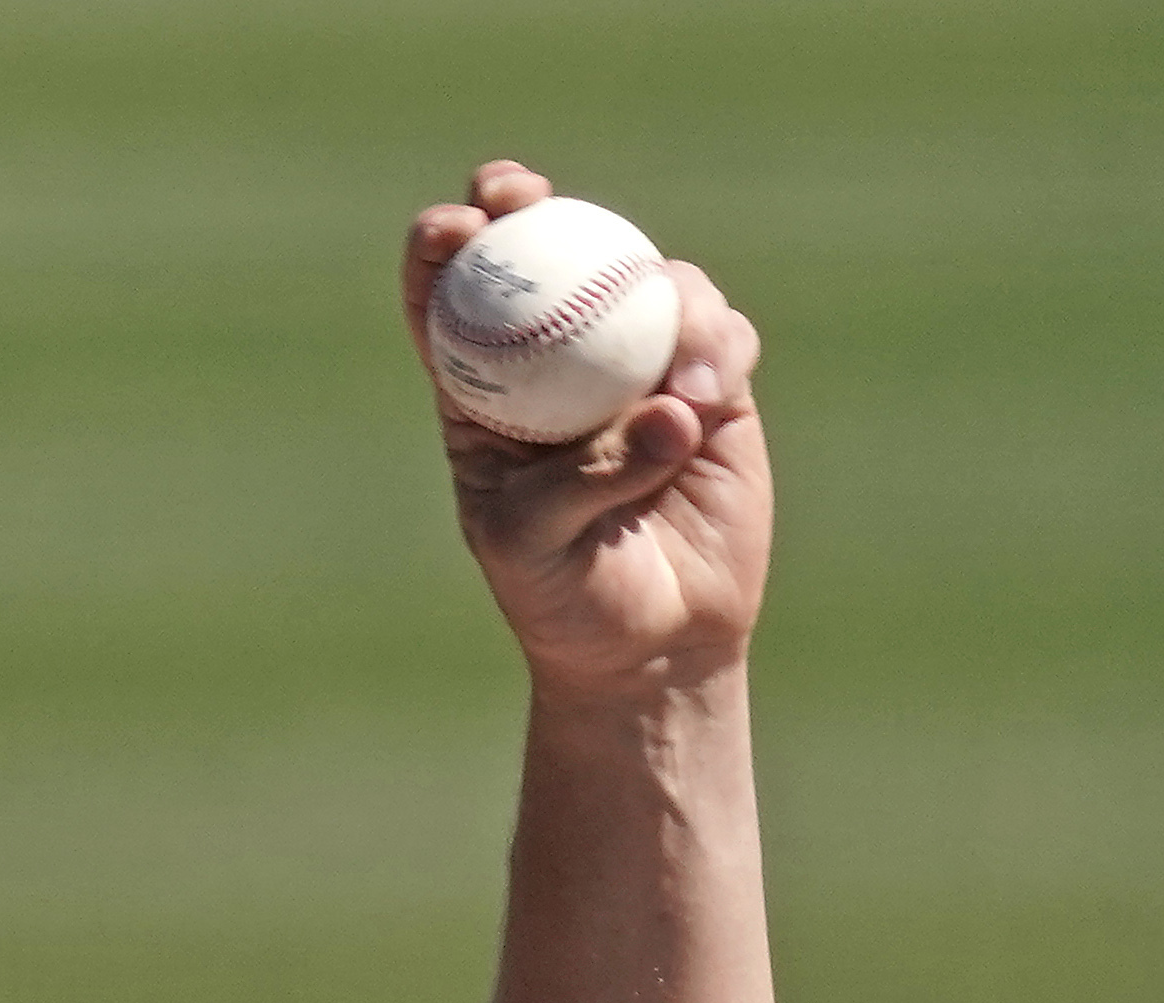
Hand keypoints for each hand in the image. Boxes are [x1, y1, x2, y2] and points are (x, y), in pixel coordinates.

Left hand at [401, 164, 772, 707]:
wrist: (654, 645)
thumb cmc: (564, 596)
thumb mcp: (534, 543)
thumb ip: (586, 475)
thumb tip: (669, 409)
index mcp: (487, 392)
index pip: (451, 300)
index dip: (443, 247)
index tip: (450, 228)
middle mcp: (561, 361)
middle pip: (543, 253)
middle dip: (522, 204)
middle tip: (524, 196)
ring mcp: (640, 364)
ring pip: (647, 282)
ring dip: (660, 301)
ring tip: (675, 384)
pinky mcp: (711, 384)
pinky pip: (720, 336)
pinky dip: (717, 349)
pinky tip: (706, 396)